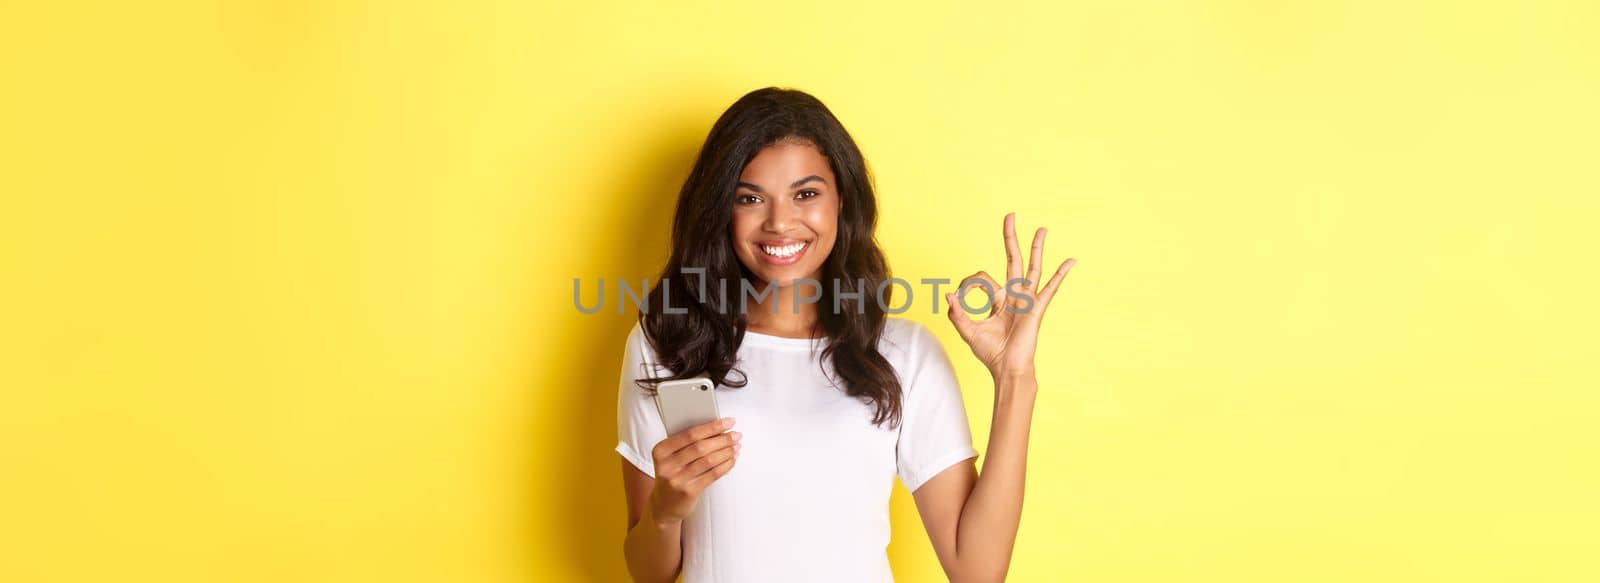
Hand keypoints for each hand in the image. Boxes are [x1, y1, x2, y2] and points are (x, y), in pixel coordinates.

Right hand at [648, 417, 740, 526]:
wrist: (663, 505)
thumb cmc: (672, 474)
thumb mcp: (671, 457)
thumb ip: (687, 444)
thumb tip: (719, 429)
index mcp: (661, 450)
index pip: (690, 434)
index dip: (712, 427)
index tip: (729, 422)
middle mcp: (667, 465)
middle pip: (701, 447)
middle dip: (722, 439)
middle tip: (736, 435)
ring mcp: (677, 480)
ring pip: (708, 460)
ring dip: (726, 452)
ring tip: (737, 446)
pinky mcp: (688, 492)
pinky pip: (712, 475)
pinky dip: (725, 465)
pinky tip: (732, 460)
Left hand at [945, 213, 1075, 378]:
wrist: (1006, 369)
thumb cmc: (991, 353)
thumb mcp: (968, 331)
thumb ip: (957, 314)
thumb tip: (947, 294)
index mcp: (998, 299)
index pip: (982, 278)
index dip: (967, 285)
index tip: (957, 297)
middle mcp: (1014, 295)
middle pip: (1013, 260)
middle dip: (1010, 238)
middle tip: (1010, 216)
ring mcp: (1026, 300)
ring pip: (1032, 268)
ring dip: (1036, 247)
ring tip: (1042, 228)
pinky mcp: (1036, 308)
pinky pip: (1050, 288)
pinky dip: (1061, 274)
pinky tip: (1071, 260)